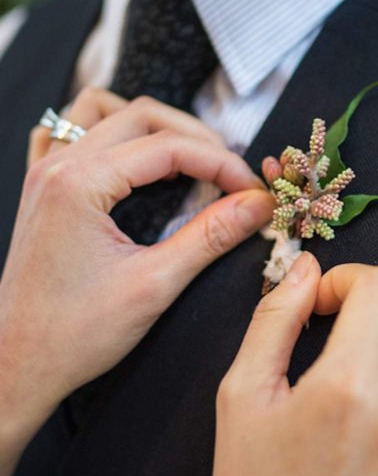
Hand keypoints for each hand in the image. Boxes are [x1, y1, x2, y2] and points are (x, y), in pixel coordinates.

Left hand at [0, 88, 274, 464]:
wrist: (18, 364)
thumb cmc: (74, 335)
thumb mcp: (155, 285)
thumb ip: (209, 237)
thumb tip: (255, 206)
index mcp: (80, 183)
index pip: (169, 146)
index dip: (221, 163)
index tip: (251, 192)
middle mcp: (57, 166)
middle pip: (140, 117)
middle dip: (195, 139)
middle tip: (231, 177)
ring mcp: (43, 175)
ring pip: (102, 112)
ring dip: (150, 126)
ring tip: (187, 160)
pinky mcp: (40, 191)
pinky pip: (67, 133)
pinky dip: (104, 132)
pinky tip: (127, 159)